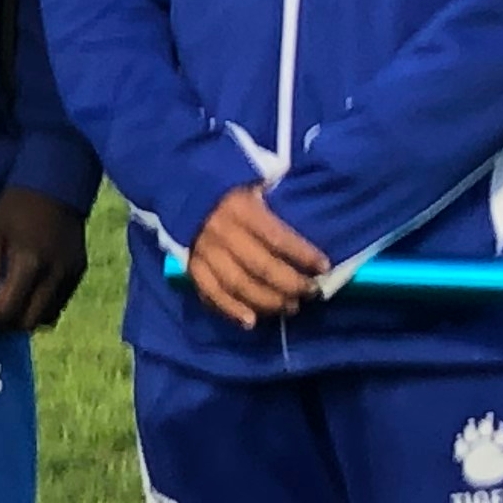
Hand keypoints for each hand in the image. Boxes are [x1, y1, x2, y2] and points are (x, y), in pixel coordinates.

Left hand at [0, 185, 88, 334]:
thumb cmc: (17, 205)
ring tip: (3, 312)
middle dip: (5, 326)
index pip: (9, 307)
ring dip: (23, 320)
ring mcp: (71, 275)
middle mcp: (55, 274)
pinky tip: (24, 299)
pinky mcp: (80, 272)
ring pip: (47, 317)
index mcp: (29, 261)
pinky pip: (59, 304)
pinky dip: (39, 309)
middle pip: (30, 320)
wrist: (58, 184)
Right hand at [184, 185, 326, 328]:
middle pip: (260, 267)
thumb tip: (315, 205)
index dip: (303, 254)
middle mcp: (221, 231)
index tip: (324, 266)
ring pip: (238, 284)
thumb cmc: (228, 187)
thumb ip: (278, 195)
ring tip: (290, 307)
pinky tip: (250, 321)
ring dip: (267, 300)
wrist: (178, 185)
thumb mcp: (253, 181)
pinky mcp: (191, 265)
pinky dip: (229, 309)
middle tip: (310, 292)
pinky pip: (210, 292)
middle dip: (290, 284)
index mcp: (240, 208)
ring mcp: (204, 251)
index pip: (277, 237)